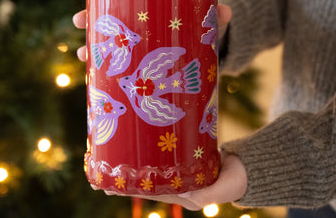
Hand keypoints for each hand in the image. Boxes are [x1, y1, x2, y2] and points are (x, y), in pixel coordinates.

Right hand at [72, 3, 231, 61]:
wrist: (210, 45)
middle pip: (112, 16)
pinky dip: (107, 67)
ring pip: (112, 41)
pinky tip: (95, 74)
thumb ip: (216, 15)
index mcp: (153, 5)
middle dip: (92, 18)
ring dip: (94, 46)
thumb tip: (226, 12)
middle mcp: (141, 20)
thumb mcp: (208, 18)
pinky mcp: (143, 60)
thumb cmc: (204, 25)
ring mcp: (140, 40)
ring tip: (82, 54)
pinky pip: (121, 62)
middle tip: (79, 21)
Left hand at [107, 153, 246, 210]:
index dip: (126, 189)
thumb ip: (209, 194)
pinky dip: (145, 152)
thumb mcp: (223, 188)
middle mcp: (174, 184)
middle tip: (97, 171)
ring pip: (147, 168)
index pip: (147, 192)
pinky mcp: (181, 157)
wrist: (244, 166)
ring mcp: (177, 170)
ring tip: (107, 158)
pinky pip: (159, 155)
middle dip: (120, 177)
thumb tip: (189, 198)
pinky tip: (134, 144)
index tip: (106, 185)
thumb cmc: (234, 179)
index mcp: (180, 194)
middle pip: (142, 181)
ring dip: (129, 164)